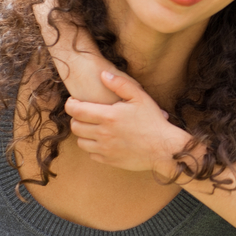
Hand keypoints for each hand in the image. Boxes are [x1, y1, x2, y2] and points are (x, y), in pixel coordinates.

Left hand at [66, 71, 191, 177]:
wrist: (164, 148)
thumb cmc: (154, 121)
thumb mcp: (140, 97)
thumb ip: (120, 84)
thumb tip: (102, 74)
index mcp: (108, 116)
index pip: (76, 110)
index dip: (71, 104)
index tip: (75, 101)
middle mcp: (103, 134)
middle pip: (75, 126)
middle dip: (77, 118)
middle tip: (86, 114)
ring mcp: (105, 149)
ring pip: (80, 142)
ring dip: (84, 133)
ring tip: (94, 127)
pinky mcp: (109, 160)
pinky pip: (91, 153)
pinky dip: (94, 146)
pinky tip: (104, 140)